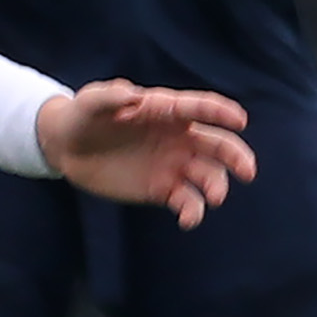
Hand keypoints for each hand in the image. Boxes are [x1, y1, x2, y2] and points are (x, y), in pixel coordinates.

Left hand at [38, 81, 255, 227]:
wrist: (68, 147)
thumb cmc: (83, 115)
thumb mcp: (90, 101)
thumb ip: (110, 97)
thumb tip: (131, 96)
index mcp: (166, 110)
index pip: (199, 108)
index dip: (221, 112)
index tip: (240, 120)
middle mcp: (177, 137)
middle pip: (216, 145)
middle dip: (235, 156)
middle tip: (247, 171)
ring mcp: (173, 164)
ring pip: (207, 175)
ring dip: (216, 186)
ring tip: (213, 198)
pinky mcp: (162, 189)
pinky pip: (187, 201)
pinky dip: (193, 211)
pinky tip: (188, 220)